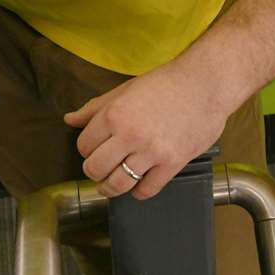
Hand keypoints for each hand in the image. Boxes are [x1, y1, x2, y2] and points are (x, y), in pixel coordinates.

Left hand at [64, 64, 228, 199]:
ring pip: (117, 184)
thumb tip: (69, 120)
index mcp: (114, 114)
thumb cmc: (166, 84)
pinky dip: (139, 191)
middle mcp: (130, 134)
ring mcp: (151, 151)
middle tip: (102, 168)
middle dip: (95, 171)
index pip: (83, 146)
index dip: (87, 149)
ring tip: (113, 183)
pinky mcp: (172, 163)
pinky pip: (146, 190)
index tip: (95, 149)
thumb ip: (95, 108)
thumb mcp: (125, 90)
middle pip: (95, 169)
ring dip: (111, 188)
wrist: (205, 84)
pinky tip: (140, 182)